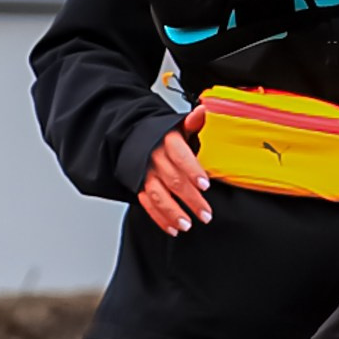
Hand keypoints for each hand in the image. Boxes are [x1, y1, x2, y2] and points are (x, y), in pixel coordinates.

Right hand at [138, 107, 211, 234]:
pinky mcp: (139, 186)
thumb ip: (194, 122)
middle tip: (205, 213)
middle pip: (173, 180)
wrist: (133, 136)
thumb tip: (204, 111)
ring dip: (173, 212)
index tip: (204, 184)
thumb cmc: (162, 135)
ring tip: (187, 224)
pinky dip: (159, 218)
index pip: (180, 156)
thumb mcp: (178, 126)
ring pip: (158, 195)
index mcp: (167, 141)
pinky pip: (148, 204)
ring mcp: (145, 174)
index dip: (192, 170)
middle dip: (190, 199)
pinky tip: (173, 227)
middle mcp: (154, 158)